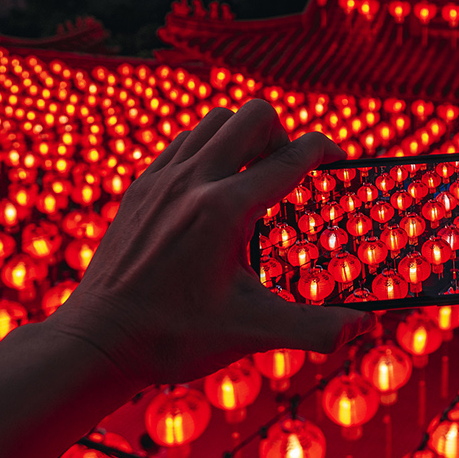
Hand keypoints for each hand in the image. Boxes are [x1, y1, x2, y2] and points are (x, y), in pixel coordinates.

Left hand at [45, 100, 375, 388]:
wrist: (96, 342)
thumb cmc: (173, 337)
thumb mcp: (252, 333)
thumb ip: (315, 329)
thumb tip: (361, 329)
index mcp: (225, 210)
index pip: (292, 157)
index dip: (325, 150)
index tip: (338, 160)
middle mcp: (193, 182)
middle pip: (253, 116)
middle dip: (282, 134)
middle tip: (287, 172)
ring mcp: (162, 180)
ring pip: (215, 122)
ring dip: (243, 138)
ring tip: (252, 178)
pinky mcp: (140, 188)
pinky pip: (183, 142)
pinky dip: (208, 150)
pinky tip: (213, 189)